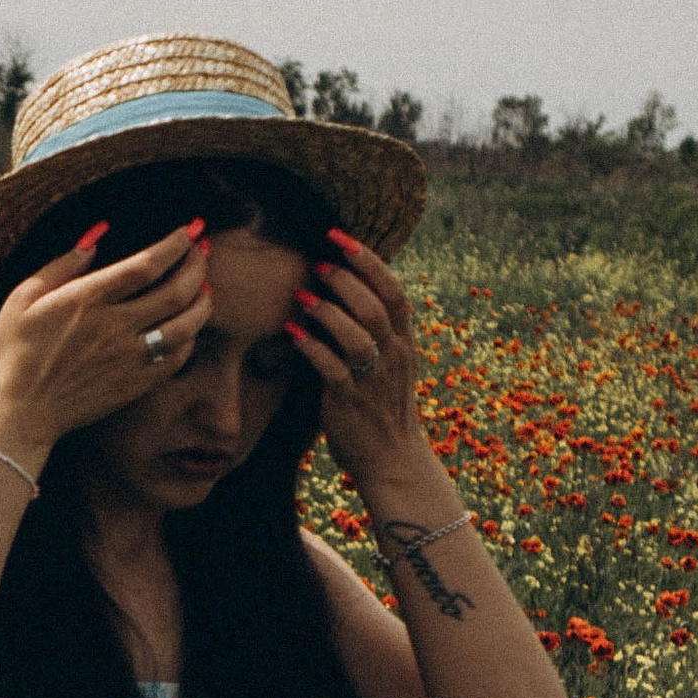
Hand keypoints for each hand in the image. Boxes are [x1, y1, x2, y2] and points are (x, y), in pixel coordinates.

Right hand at [0, 219, 214, 459]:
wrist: (17, 414)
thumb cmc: (12, 353)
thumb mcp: (22, 298)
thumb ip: (61, 266)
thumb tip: (95, 236)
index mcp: (87, 299)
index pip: (147, 264)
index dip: (175, 244)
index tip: (189, 230)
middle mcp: (115, 327)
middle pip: (177, 291)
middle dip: (197, 265)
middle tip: (201, 251)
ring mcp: (128, 359)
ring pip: (186, 326)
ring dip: (202, 302)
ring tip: (203, 287)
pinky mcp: (134, 385)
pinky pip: (177, 358)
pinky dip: (190, 338)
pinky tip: (187, 327)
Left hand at [286, 230, 426, 480]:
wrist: (393, 459)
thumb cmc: (383, 406)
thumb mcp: (389, 363)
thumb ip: (373, 330)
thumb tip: (340, 290)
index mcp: (404, 343)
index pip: (394, 292)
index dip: (368, 262)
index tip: (341, 238)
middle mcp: (394, 357)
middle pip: (375, 307)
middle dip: (345, 280)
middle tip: (318, 265)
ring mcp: (373, 380)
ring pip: (357, 335)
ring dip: (328, 312)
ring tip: (303, 297)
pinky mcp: (350, 402)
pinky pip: (332, 369)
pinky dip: (312, 348)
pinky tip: (293, 334)